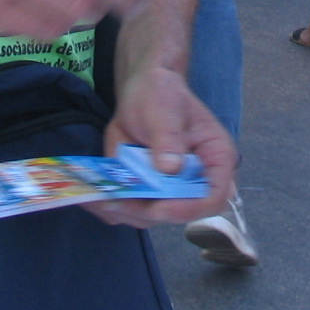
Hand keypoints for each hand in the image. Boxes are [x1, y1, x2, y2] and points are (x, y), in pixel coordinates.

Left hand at [91, 64, 239, 226]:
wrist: (141, 92)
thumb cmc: (161, 95)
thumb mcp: (164, 110)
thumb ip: (168, 138)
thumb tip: (170, 168)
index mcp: (215, 160)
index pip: (213, 197)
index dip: (189, 209)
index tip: (159, 207)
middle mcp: (196, 181)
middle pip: (179, 214)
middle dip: (147, 212)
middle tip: (118, 200)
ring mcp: (170, 190)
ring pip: (151, 217)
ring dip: (125, 211)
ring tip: (100, 197)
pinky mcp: (147, 193)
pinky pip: (130, 211)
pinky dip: (111, 208)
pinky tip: (94, 197)